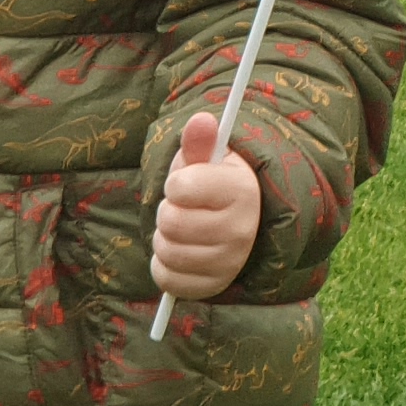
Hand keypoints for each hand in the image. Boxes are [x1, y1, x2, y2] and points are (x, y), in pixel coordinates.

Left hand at [147, 110, 263, 302]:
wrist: (236, 224)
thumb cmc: (213, 186)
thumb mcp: (208, 160)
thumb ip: (201, 141)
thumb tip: (201, 119)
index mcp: (242, 192)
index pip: (180, 187)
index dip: (175, 183)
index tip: (185, 185)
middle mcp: (241, 230)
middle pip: (170, 221)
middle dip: (167, 212)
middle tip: (182, 209)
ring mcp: (229, 262)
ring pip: (166, 250)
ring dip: (163, 238)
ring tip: (181, 230)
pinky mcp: (212, 286)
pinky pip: (166, 278)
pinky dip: (163, 265)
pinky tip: (179, 252)